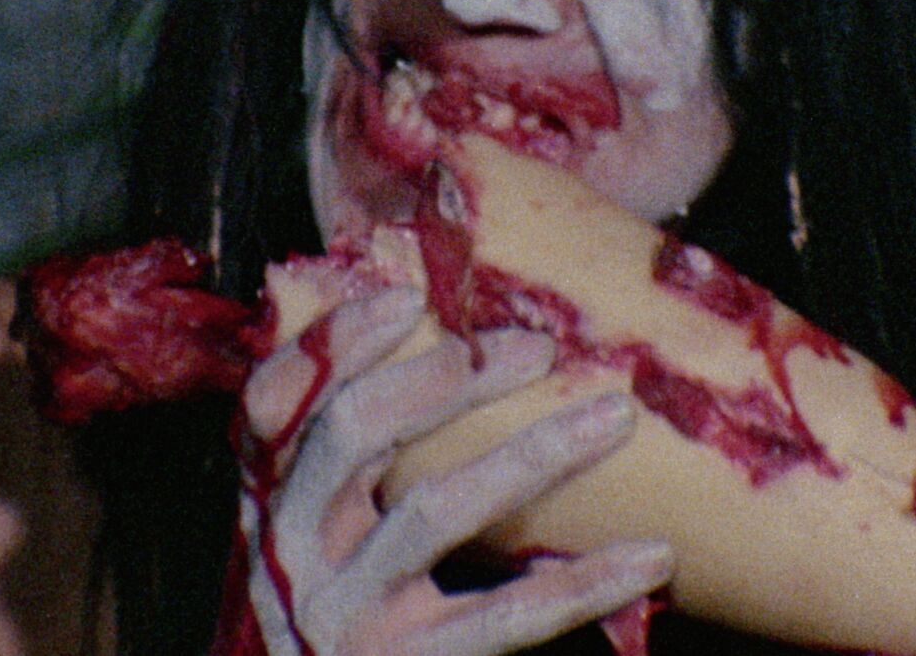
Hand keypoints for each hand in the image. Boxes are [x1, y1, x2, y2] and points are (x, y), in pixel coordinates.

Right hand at [234, 283, 673, 655]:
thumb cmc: (333, 601)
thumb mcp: (313, 523)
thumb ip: (344, 448)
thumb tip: (449, 342)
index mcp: (268, 493)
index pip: (276, 398)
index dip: (334, 343)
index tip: (409, 298)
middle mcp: (291, 543)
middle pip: (356, 432)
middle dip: (447, 378)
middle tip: (538, 349)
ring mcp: (341, 608)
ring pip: (435, 511)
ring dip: (532, 453)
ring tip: (613, 418)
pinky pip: (502, 617)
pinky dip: (581, 583)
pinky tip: (647, 556)